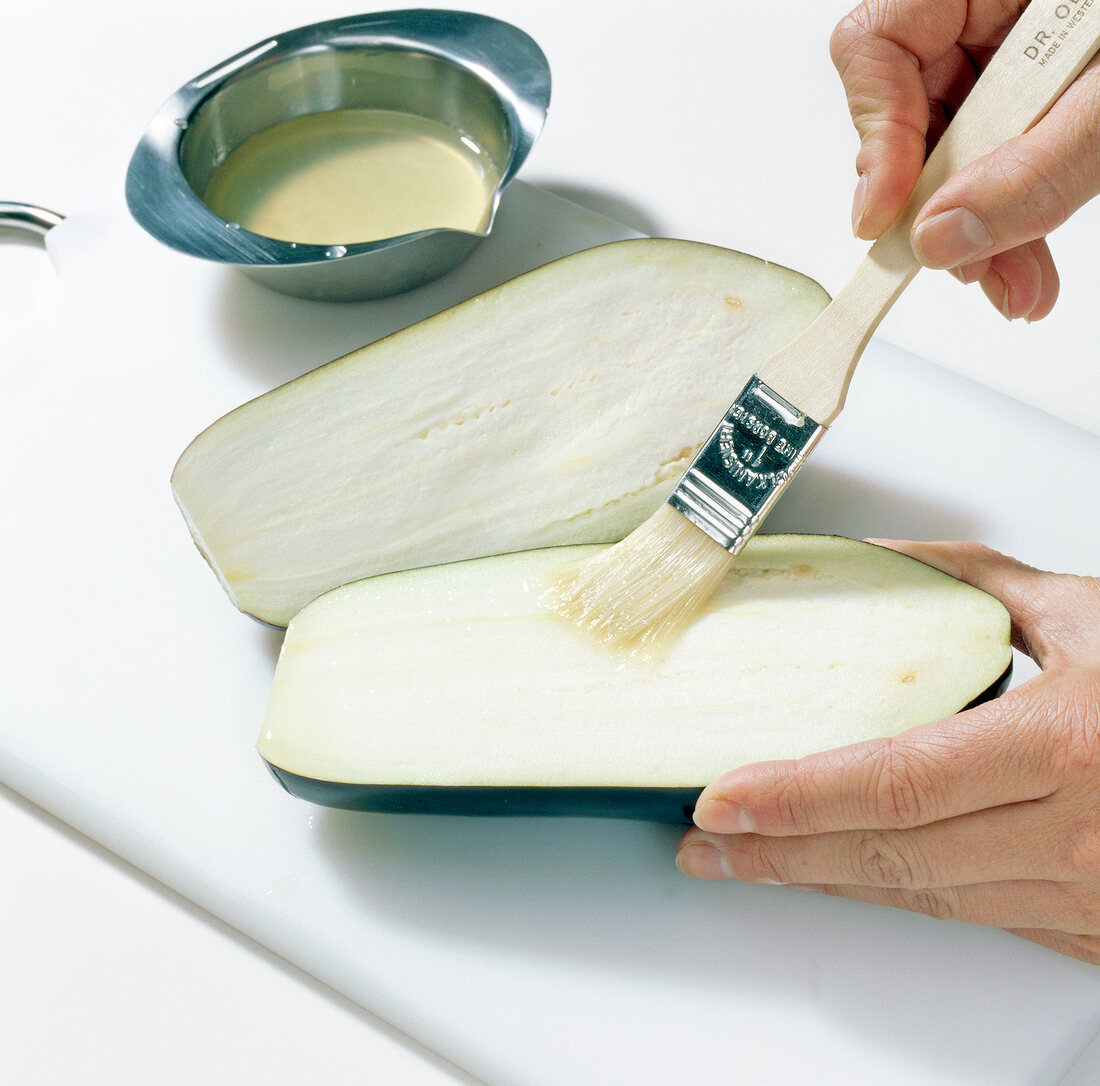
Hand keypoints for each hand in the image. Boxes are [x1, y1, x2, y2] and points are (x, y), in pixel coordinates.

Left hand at [677, 541, 1099, 964]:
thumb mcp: (1084, 608)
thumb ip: (966, 584)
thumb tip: (869, 564)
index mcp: (1068, 746)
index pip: (893, 785)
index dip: (794, 801)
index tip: (718, 801)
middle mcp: (1079, 835)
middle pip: (891, 858)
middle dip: (781, 855)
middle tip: (708, 843)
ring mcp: (1091, 894)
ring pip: (927, 898)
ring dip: (827, 882)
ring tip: (753, 860)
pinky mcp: (1099, 926)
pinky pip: (977, 917)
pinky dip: (902, 895)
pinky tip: (850, 875)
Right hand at [831, 0, 1099, 320]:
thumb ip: (1040, 165)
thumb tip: (945, 238)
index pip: (877, 46)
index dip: (874, 137)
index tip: (890, 218)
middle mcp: (994, 0)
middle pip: (913, 107)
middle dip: (940, 205)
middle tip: (967, 270)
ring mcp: (1019, 41)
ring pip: (956, 141)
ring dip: (980, 226)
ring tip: (1019, 285)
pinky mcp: (1047, 80)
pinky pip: (1001, 147)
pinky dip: (1015, 206)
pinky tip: (1028, 255)